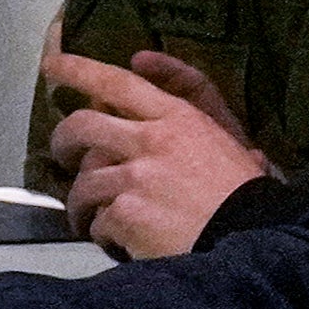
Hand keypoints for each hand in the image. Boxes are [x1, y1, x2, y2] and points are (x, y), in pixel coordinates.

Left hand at [45, 51, 275, 260]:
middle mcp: (151, 141)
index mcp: (178, 119)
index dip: (79, 70)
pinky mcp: (125, 214)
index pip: (118, 83)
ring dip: (84, 205)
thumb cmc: (248, 194)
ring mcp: (135, 178)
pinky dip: (106, 236)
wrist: (255, 241)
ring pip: (83, 184)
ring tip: (95, 219)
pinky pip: (98, 223)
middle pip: (81, 127)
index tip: (53, 64)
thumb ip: (200, 112)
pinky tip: (124, 244)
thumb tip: (153, 71)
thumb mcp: (233, 142)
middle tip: (64, 156)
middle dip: (63, 142)